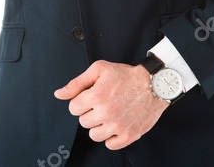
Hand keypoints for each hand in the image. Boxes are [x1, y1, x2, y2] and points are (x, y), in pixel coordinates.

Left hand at [53, 60, 167, 149]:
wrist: (154, 84)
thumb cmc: (126, 75)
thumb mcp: (99, 70)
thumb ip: (76, 83)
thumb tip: (59, 94)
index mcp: (96, 96)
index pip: (73, 108)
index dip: (80, 101)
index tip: (90, 97)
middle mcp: (106, 113)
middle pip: (83, 122)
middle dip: (89, 112)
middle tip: (101, 104)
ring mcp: (118, 126)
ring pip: (94, 135)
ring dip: (98, 125)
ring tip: (108, 114)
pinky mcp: (129, 135)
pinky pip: (110, 145)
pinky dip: (111, 136)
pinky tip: (115, 124)